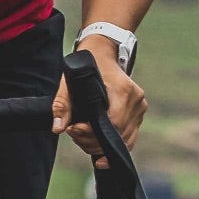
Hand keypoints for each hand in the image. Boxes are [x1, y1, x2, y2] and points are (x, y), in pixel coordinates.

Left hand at [56, 35, 148, 159]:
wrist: (104, 54)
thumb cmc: (87, 67)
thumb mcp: (70, 82)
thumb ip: (62, 105)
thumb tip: (58, 127)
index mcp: (123, 90)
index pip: (113, 122)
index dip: (92, 132)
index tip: (73, 129)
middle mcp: (136, 100)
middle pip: (118, 133)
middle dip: (92, 140)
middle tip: (73, 133)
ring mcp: (140, 108)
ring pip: (124, 139)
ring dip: (100, 144)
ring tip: (81, 136)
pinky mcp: (139, 114)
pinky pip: (128, 137)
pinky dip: (111, 144)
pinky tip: (96, 145)